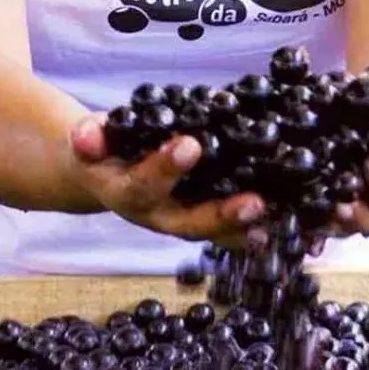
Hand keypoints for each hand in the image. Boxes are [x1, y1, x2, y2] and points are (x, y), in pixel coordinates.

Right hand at [65, 114, 265, 247]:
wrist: (103, 174)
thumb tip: (84, 136)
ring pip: (214, 234)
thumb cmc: (106, 149)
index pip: (142, 185)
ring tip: (277, 225)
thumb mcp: (93, 139)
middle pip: (187, 224)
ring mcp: (180, 222)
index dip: (164, 168)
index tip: (190, 145)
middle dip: (220, 216)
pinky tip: (284, 228)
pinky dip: (253, 232)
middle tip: (254, 204)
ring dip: (246, 230)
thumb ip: (91, 137)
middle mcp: (156, 216)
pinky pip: (228, 233)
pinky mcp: (201, 221)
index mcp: (126, 194)